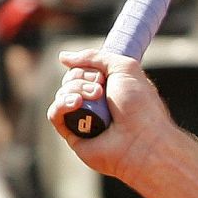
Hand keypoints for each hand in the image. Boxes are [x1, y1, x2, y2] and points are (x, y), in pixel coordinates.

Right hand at [45, 49, 171, 180]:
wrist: (143, 140)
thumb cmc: (141, 106)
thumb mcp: (125, 68)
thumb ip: (97, 57)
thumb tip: (63, 58)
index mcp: (110, 88)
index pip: (82, 70)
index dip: (86, 68)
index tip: (101, 75)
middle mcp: (96, 104)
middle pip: (70, 80)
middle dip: (81, 79)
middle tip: (101, 90)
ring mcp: (84, 119)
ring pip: (62, 94)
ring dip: (75, 90)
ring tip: (95, 97)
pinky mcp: (74, 136)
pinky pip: (54, 114)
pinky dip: (61, 105)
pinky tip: (76, 104)